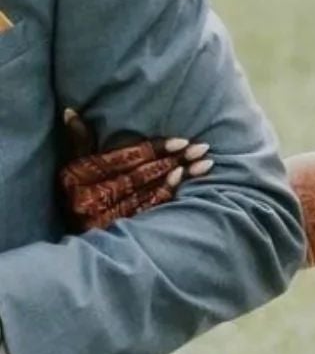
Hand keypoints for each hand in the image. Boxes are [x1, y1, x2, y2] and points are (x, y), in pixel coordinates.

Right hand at [57, 108, 211, 233]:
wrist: (76, 243)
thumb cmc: (75, 195)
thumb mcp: (71, 169)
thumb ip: (78, 141)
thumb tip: (71, 111)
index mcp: (79, 177)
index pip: (123, 159)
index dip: (152, 149)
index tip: (181, 140)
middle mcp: (91, 197)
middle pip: (139, 174)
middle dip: (173, 159)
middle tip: (202, 147)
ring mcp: (106, 216)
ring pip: (148, 190)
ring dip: (178, 176)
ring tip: (204, 163)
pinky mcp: (119, 230)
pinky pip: (147, 209)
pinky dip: (166, 193)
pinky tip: (182, 180)